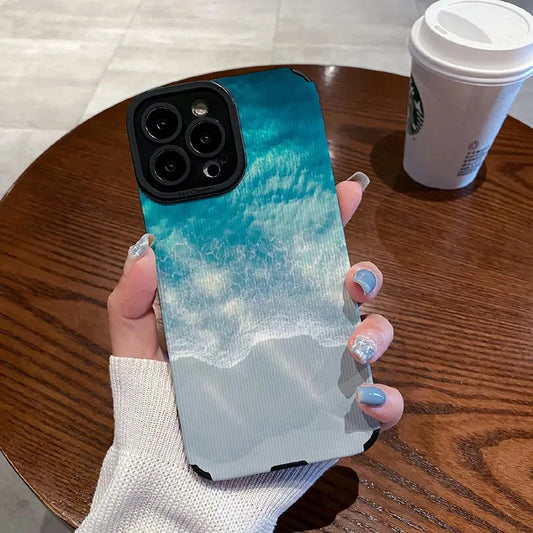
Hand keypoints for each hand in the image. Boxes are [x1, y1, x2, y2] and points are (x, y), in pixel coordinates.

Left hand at [108, 173, 402, 431]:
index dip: (324, 220)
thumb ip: (133, 301)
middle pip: (347, 288)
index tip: (344, 192)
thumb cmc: (161, 412)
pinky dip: (387, 400)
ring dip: (378, 332)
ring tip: (352, 348)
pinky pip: (379, 405)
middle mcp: (295, 333)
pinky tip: (368, 400)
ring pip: (372, 336)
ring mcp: (320, 374)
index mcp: (258, 308)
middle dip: (363, 273)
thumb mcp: (138, 349)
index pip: (296, 254)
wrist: (178, 487)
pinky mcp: (335, 418)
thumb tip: (148, 250)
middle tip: (350, 282)